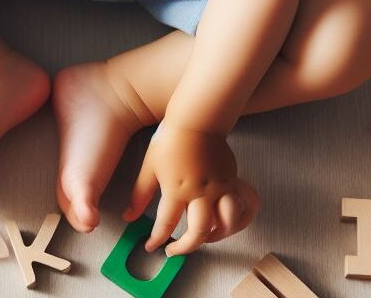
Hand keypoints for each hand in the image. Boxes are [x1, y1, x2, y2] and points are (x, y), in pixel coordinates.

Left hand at [122, 125, 259, 254]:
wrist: (197, 120)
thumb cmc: (170, 140)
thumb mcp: (149, 167)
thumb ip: (139, 194)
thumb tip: (128, 216)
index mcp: (177, 189)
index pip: (166, 224)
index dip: (156, 239)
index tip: (151, 246)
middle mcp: (200, 193)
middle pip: (198, 232)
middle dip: (185, 248)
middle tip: (174, 250)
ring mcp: (219, 188)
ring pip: (226, 224)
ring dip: (215, 237)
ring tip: (203, 237)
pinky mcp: (232, 181)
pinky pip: (241, 206)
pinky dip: (236, 219)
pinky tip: (226, 223)